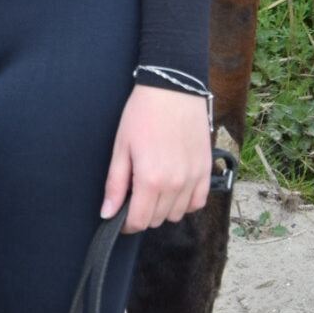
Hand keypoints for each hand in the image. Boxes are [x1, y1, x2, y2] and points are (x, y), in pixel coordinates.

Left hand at [100, 85, 211, 231]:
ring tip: (154, 187)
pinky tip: (174, 187)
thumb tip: (108, 213)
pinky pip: (197, 203)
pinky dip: (185, 202)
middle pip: (157, 220)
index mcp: (151, 180)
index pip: (139, 221)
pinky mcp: (205, 171)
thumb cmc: (143, 113)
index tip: (120, 215)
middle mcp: (175, 185)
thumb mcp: (121, 146)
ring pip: (176, 214)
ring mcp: (193, 179)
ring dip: (163, 208)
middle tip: (135, 193)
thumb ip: (115, 184)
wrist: (172, 89)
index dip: (126, 223)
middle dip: (143, 213)